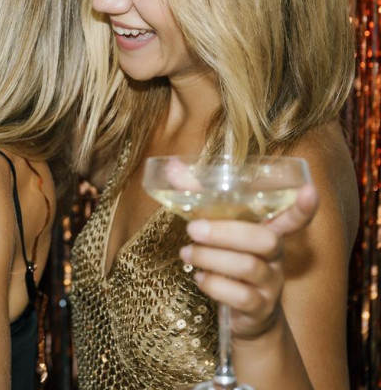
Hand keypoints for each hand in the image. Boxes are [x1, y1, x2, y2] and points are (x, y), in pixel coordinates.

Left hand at [179, 183, 318, 339]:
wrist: (247, 316)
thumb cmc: (229, 259)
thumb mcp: (218, 228)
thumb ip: (198, 197)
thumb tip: (172, 166)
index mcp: (268, 231)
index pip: (292, 217)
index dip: (303, 206)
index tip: (310, 189)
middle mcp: (275, 256)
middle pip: (265, 240)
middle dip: (226, 232)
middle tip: (193, 229)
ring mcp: (271, 283)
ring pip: (248, 267)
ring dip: (210, 257)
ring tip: (186, 252)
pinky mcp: (259, 308)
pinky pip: (241, 297)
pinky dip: (215, 285)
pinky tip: (199, 278)